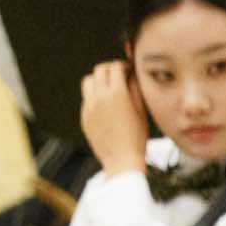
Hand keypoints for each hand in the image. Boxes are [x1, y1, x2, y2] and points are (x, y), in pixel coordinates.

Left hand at [79, 59, 147, 175]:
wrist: (121, 159)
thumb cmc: (136, 136)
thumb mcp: (141, 109)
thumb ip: (135, 88)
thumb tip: (131, 74)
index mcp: (116, 94)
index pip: (115, 67)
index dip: (123, 65)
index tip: (128, 70)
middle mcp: (99, 98)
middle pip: (99, 70)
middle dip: (109, 69)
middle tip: (118, 75)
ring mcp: (89, 107)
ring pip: (88, 81)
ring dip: (98, 80)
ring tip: (108, 87)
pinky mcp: (84, 117)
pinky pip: (86, 98)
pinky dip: (94, 95)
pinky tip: (105, 104)